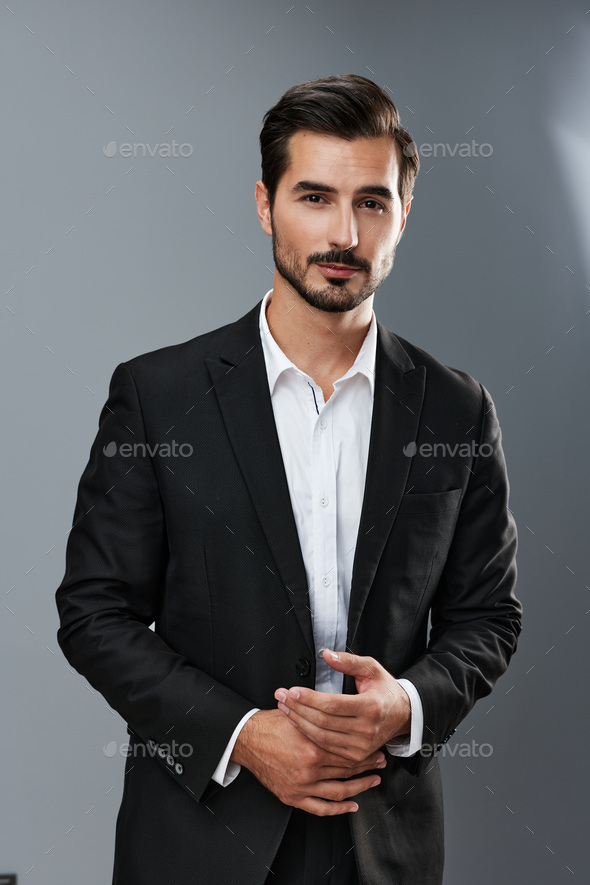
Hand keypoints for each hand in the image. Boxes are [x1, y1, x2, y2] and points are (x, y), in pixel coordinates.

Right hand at [230, 708, 385, 815]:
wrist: (247, 739)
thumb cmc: (271, 724)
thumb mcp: (299, 715)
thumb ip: (322, 720)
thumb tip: (344, 714)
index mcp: (313, 745)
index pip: (347, 751)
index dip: (365, 751)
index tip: (376, 748)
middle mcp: (309, 767)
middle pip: (347, 769)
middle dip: (367, 766)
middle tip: (380, 762)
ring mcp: (302, 785)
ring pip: (339, 790)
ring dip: (360, 787)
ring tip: (373, 780)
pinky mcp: (293, 796)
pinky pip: (321, 807)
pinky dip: (339, 809)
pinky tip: (352, 805)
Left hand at [274, 650, 411, 761]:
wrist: (403, 715)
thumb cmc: (385, 690)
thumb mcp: (371, 668)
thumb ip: (348, 661)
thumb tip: (327, 654)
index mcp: (371, 707)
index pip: (332, 704)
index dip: (309, 698)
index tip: (292, 690)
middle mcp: (366, 730)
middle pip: (323, 721)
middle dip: (297, 708)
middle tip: (281, 696)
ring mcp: (361, 746)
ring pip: (321, 737)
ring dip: (299, 721)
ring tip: (284, 707)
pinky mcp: (356, 755)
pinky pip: (326, 746)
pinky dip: (308, 734)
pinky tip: (297, 722)